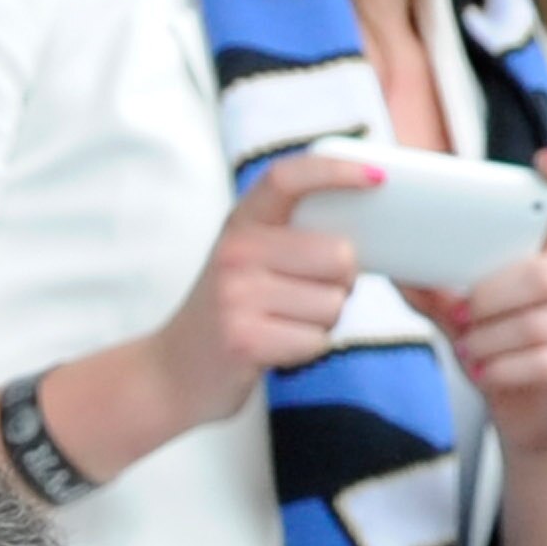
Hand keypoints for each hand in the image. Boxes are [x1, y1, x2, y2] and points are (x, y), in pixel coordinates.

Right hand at [144, 152, 376, 436]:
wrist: (170, 375)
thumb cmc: (225, 316)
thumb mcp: (243, 261)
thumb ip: (286, 238)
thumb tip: (358, 234)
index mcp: (240, 224)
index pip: (289, 178)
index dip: (335, 170)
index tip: (376, 177)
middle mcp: (236, 254)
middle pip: (337, 255)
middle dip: (343, 283)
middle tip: (317, 295)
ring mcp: (237, 298)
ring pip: (332, 304)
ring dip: (324, 322)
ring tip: (287, 326)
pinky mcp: (245, 341)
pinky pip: (316, 341)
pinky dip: (309, 349)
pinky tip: (279, 349)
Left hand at [410, 150, 546, 459]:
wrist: (527, 423)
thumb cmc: (500, 362)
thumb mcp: (461, 327)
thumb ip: (437, 299)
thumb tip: (400, 272)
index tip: (544, 159)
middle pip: (538, 274)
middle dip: (488, 299)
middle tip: (460, 321)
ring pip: (536, 322)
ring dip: (489, 341)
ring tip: (469, 354)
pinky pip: (544, 360)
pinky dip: (504, 369)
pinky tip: (486, 375)